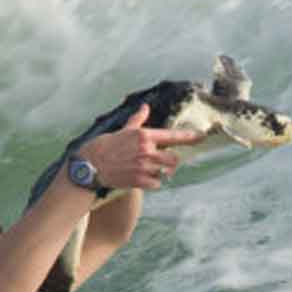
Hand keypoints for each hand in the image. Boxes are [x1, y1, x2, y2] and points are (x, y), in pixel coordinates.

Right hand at [74, 104, 202, 189]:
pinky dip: (152, 183)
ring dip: (160, 173)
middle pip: (173, 159)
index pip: (173, 136)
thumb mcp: (122, 130)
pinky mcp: (139, 181)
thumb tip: (145, 107)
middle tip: (166, 163)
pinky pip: (156, 184)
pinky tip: (141, 179)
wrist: (90, 166)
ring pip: (164, 173)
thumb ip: (137, 120)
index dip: (189, 137)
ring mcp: (144, 167)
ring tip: (147, 170)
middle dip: (172, 162)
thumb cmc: (105, 146)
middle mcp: (147, 151)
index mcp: (144, 136)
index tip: (201, 137)